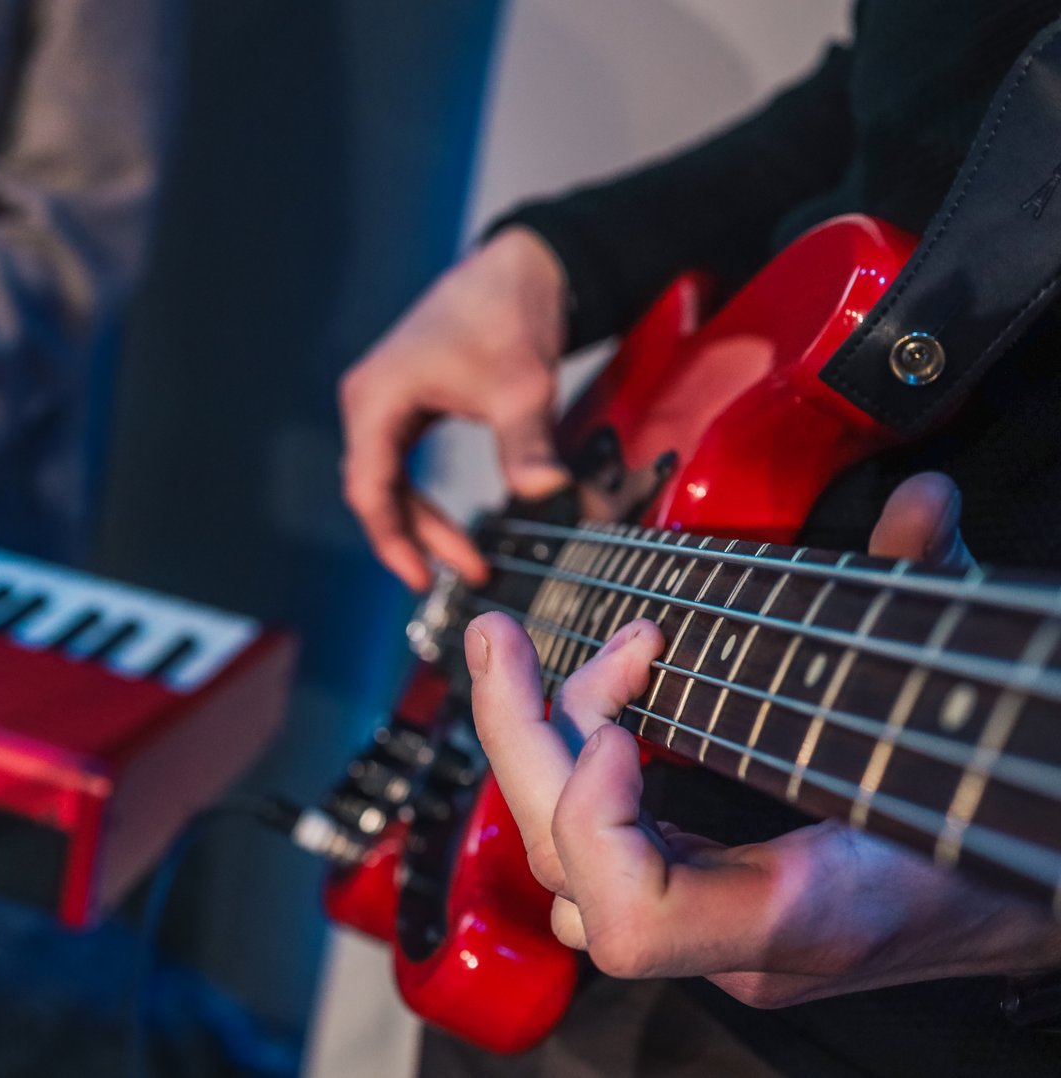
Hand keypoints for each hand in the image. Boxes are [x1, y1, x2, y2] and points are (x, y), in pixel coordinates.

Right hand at [339, 226, 571, 589]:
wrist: (522, 265)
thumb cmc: (507, 313)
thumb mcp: (520, 384)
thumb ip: (526, 442)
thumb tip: (546, 492)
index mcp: (377, 398)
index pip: (370, 489)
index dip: (393, 540)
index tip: (422, 579)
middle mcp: (369, 401)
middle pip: (378, 491)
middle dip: (418, 537)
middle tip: (466, 573)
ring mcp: (385, 402)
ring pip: (390, 481)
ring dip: (423, 522)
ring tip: (466, 558)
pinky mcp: (406, 402)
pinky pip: (402, 465)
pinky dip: (424, 498)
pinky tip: (453, 524)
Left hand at [465, 473, 1060, 1006]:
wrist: (1044, 892)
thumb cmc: (1015, 806)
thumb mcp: (965, 699)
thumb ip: (928, 599)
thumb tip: (922, 502)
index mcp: (805, 915)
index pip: (635, 923)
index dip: (596, 826)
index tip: (628, 729)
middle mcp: (743, 943)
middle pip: (570, 873)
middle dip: (522, 740)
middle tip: (500, 635)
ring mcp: (718, 931)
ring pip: (568, 859)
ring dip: (554, 737)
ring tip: (589, 643)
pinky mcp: (709, 899)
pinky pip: (606, 846)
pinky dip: (589, 760)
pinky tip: (613, 686)